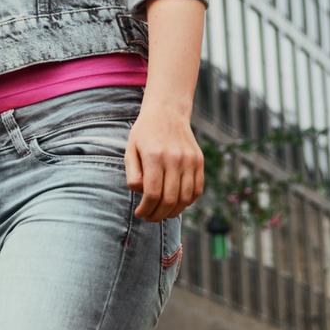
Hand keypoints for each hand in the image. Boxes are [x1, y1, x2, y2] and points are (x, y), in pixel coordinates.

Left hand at [125, 104, 203, 220]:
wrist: (167, 112)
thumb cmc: (144, 134)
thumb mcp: (130, 150)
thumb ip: (133, 174)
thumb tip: (142, 194)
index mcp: (154, 156)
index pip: (152, 194)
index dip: (146, 209)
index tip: (140, 213)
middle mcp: (174, 158)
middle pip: (169, 200)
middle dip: (158, 214)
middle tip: (150, 217)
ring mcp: (190, 160)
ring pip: (185, 198)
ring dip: (173, 212)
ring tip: (162, 213)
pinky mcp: (199, 161)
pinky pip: (197, 190)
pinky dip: (187, 202)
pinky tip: (176, 203)